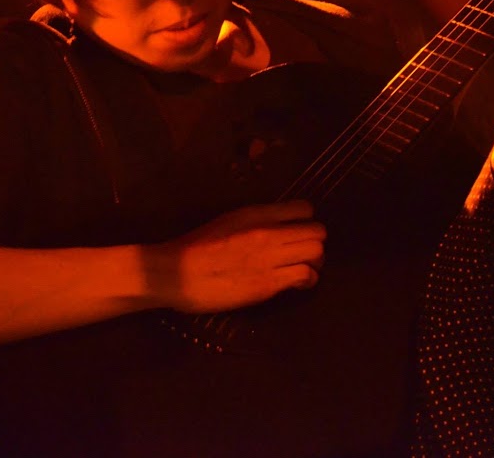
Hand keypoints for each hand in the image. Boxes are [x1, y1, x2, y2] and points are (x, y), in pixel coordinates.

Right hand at [145, 200, 325, 313]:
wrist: (176, 273)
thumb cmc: (197, 247)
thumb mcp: (229, 220)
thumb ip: (257, 220)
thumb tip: (280, 225)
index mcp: (257, 213)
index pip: (304, 208)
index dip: (307, 220)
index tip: (299, 230)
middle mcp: (268, 232)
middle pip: (317, 232)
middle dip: (315, 242)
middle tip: (305, 253)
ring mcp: (270, 258)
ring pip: (317, 253)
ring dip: (315, 262)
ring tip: (304, 268)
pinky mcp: (268, 284)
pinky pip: (305, 277)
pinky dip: (308, 280)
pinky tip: (298, 284)